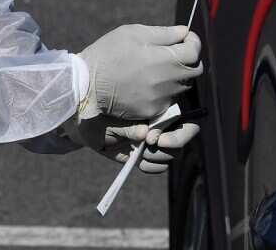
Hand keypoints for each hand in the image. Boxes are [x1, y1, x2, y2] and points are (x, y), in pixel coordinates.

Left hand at [64, 114, 200, 173]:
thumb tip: (146, 134)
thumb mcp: (118, 113)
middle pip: (180, 146)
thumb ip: (133, 124)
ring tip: (137, 149)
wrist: (87, 118)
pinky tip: (135, 158)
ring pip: (170, 158)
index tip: (155, 139)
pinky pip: (156, 167)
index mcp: (164, 111)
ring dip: (154, 157)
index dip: (178, 136)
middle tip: (145, 145)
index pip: (189, 126)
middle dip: (163, 149)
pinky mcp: (144, 156)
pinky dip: (148, 166)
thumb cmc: (105, 107)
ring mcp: (155, 143)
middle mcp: (164, 128)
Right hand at [78, 25, 202, 120]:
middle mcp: (167, 82)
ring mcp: (160, 100)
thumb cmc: (107, 53)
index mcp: (164, 60)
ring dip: (177, 75)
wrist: (84, 85)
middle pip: (194, 72)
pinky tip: (148, 82)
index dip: (193, 42)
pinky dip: (164, 90)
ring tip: (158, 67)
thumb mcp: (132, 33)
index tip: (185, 38)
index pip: (195, 52)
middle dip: (189, 59)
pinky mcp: (152, 112)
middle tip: (174, 52)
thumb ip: (163, 33)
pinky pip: (168, 99)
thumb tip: (185, 32)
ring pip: (182, 86)